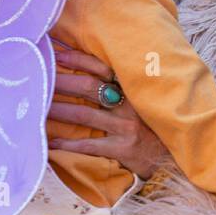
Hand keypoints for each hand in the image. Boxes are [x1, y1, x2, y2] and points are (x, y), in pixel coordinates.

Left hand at [46, 47, 172, 178]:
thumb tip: (101, 74)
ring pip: (84, 114)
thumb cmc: (159, 128)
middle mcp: (131, 105)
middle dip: (62, 82)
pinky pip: (90, 145)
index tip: (56, 54)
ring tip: (38, 107)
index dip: (79, 59)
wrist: (177, 160)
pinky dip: (68, 144)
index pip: (103, 68)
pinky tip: (50, 142)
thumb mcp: (150, 103)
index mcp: (135, 89)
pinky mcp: (124, 149)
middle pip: (89, 87)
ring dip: (58, 110)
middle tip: (39, 78)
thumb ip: (131, 88)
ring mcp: (127, 127)